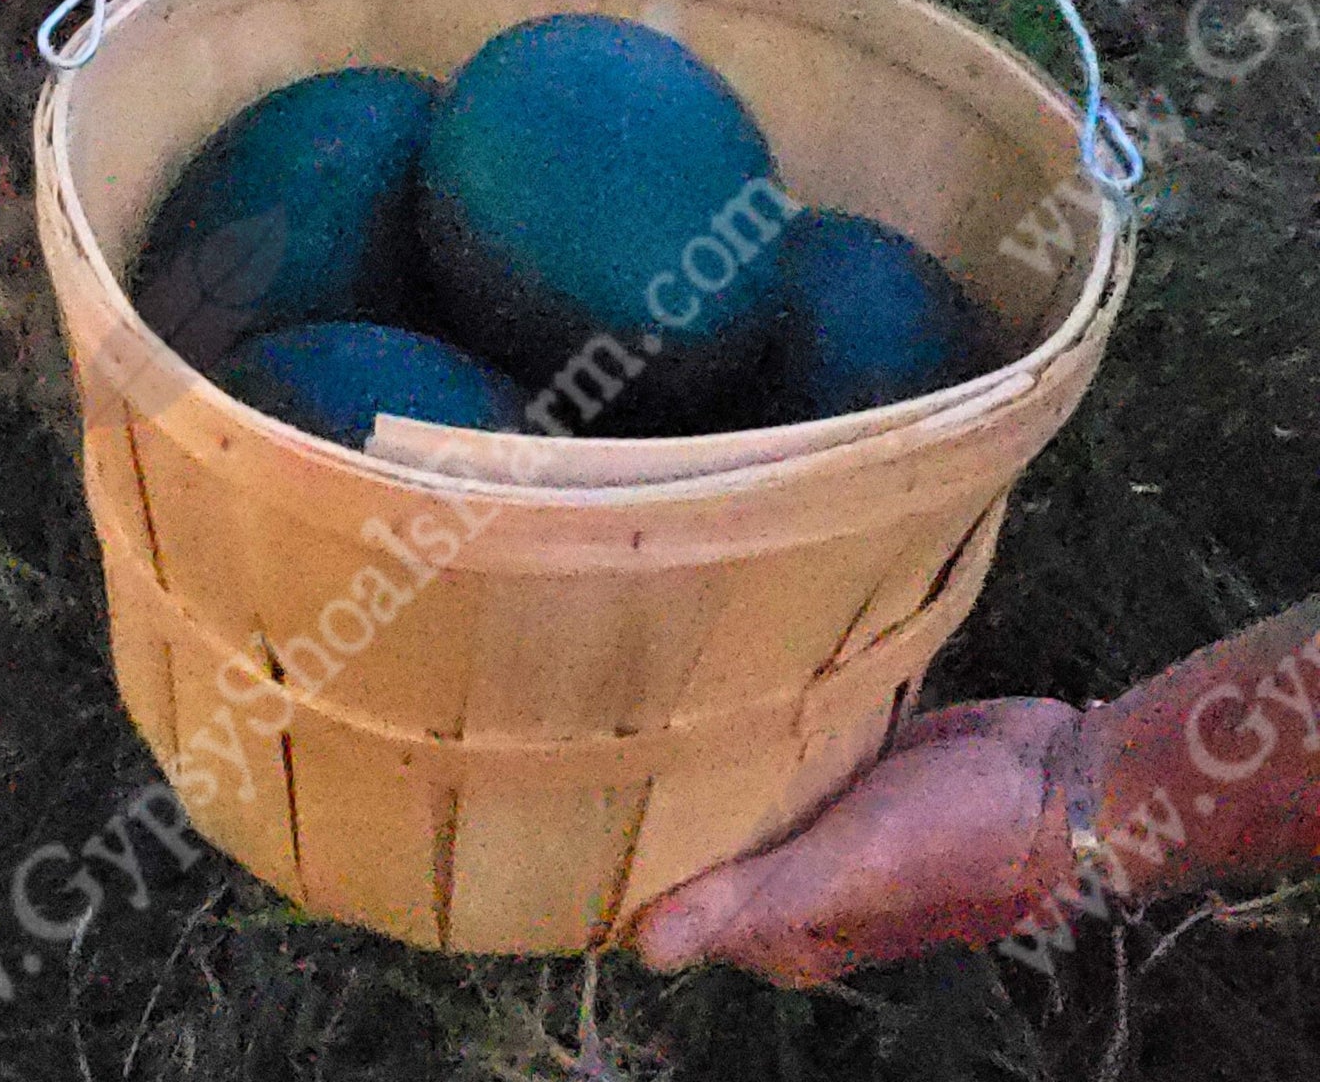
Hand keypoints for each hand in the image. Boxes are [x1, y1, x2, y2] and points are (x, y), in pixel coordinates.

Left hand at [628, 698, 1079, 985]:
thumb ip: (749, 902)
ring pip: (742, 797)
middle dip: (659, 806)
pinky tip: (713, 684)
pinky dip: (755, 729)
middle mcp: (807, 888)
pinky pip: (783, 754)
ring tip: (637, 699)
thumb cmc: (957, 836)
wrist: (1066, 781)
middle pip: (709, 850)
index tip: (570, 811)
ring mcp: (829, 827)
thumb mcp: (844, 869)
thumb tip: (642, 951)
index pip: (682, 910)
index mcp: (795, 935)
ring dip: (705, 761)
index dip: (630, 869)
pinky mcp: (851, 770)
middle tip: (590, 735)